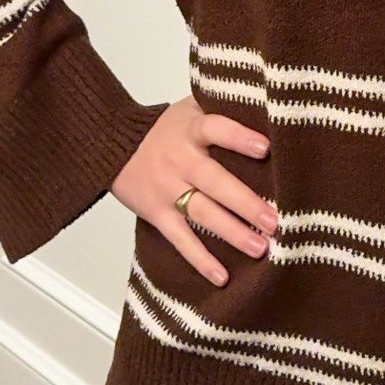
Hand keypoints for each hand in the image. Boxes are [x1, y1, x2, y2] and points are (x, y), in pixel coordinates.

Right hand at [109, 94, 277, 286]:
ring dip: (232, 232)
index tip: (265, 148)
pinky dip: (200, 259)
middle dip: (245, 202)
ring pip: (202, 213)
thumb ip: (221, 107)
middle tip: (275, 221)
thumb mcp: (189, 107)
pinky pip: (180, 239)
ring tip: (260, 248)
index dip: (239, 138)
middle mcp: (180, 160)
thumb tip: (266, 108)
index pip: (216, 129)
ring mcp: (167, 190)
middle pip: (215, 182)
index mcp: (191, 130)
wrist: (109, 144)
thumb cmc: (163, 128)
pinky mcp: (157, 214)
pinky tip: (222, 277)